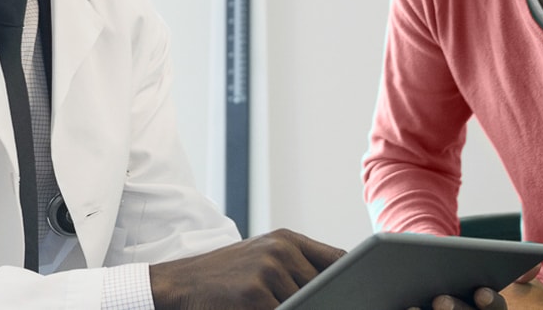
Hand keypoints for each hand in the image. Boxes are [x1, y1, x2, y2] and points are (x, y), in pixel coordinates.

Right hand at [149, 228, 345, 308]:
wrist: (179, 283)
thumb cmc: (225, 275)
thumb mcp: (263, 257)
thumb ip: (298, 264)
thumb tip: (340, 281)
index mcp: (287, 239)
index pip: (338, 258)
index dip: (352, 278)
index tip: (362, 289)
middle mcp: (281, 250)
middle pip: (325, 286)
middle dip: (325, 300)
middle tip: (324, 302)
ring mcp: (268, 271)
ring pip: (306, 303)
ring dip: (299, 308)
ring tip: (273, 301)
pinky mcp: (254, 294)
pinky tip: (258, 308)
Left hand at [418, 264, 542, 309]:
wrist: (416, 271)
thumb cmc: (450, 266)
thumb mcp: (472, 261)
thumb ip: (500, 262)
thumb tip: (534, 268)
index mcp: (487, 308)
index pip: (495, 309)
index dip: (490, 303)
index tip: (481, 291)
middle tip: (441, 298)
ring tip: (411, 306)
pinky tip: (397, 307)